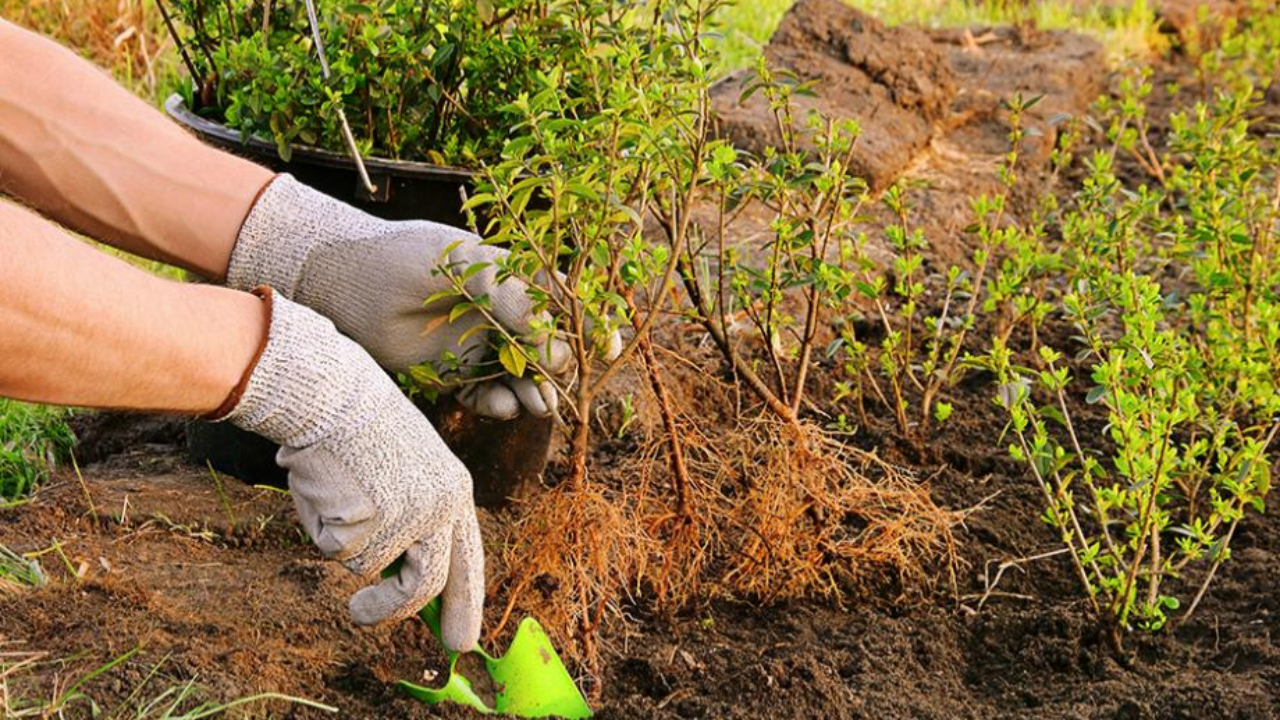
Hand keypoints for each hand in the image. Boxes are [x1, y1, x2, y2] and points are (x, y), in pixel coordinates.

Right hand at [215, 289, 483, 650]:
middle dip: (404, 615)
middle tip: (373, 626)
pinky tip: (325, 490)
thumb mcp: (407, 468)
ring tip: (341, 530)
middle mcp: (439, 508)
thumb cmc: (360, 426)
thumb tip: (403, 579)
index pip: (468, 558)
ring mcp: (405, 518)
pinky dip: (323, 531)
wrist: (332, 392)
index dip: (465, 600)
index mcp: (455, 491)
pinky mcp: (369, 524)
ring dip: (353, 563)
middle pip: (429, 584)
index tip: (461, 636)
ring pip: (373, 571)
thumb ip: (414, 518)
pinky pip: (338, 552)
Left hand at [226, 174, 583, 419]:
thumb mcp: (453, 267)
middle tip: (557, 385)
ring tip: (537, 406)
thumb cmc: (391, 261)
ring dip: (534, 391)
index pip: (557, 301)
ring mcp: (474, 343)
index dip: (585, 324)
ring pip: (519, 375)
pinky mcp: (450, 373)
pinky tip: (502, 407)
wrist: (330, 284)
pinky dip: (498, 404)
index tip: (607, 348)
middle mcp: (495, 312)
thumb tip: (553, 331)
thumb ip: (505, 294)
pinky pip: (485, 394)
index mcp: (504, 275)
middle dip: (558, 368)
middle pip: (545, 346)